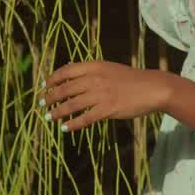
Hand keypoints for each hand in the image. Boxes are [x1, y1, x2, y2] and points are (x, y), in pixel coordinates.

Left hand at [40, 61, 169, 132]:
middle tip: (42, 103)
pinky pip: (85, 118)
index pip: (66, 71)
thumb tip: (71, 70)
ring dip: (57, 112)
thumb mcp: (109, 68)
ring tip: (49, 117)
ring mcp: (101, 94)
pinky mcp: (108, 109)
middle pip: (65, 88)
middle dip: (50, 97)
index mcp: (95, 66)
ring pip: (72, 104)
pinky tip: (65, 128)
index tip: (44, 86)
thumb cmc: (131, 79)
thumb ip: (91, 71)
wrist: (153, 87)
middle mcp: (95, 79)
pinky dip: (73, 124)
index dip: (52, 79)